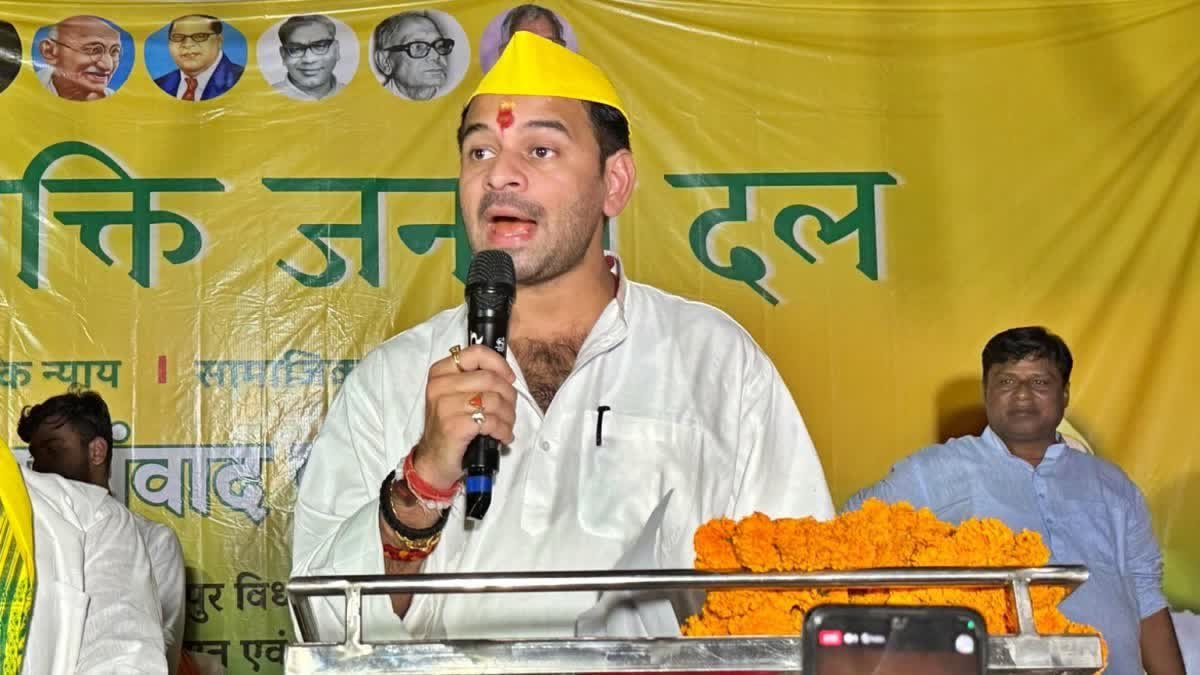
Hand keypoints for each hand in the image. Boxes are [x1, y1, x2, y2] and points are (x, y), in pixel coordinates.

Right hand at [411, 345, 516, 488]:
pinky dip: (503, 430)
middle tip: (509, 410)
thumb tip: (507, 375)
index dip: (499, 364)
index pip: (476, 353)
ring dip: (508, 416)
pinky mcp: (455, 427)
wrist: (434, 460)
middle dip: (509, 396)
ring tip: (506, 425)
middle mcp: (439, 386)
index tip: (509, 378)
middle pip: (490, 379)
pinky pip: (491, 421)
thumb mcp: (455, 396)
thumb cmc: (450, 426)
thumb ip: (474, 380)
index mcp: (440, 373)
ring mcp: (445, 407)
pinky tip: (503, 436)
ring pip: (494, 400)